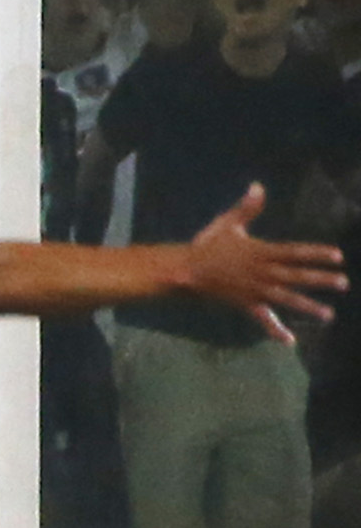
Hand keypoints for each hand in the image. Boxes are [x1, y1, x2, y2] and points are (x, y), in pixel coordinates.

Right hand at [183, 185, 346, 340]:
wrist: (185, 271)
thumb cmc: (207, 246)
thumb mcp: (227, 224)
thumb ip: (247, 208)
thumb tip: (258, 186)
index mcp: (260, 252)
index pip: (294, 252)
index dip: (316, 253)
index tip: (337, 255)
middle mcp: (261, 272)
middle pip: (295, 276)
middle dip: (319, 279)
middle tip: (343, 283)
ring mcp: (254, 290)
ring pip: (285, 298)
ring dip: (307, 307)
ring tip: (328, 314)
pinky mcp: (245, 304)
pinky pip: (262, 318)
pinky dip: (275, 330)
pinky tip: (290, 340)